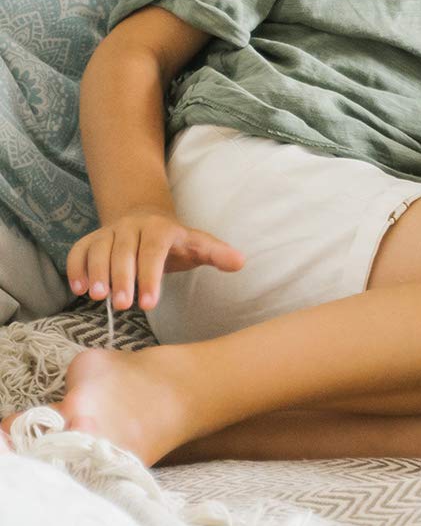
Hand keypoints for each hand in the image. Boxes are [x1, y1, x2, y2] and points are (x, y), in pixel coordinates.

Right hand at [67, 211, 244, 312]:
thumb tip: (241, 262)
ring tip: (98, 297)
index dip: (151, 275)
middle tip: (123, 305)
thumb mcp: (197, 245)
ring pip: (98, 249)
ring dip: (97, 273)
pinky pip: (77, 251)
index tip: (150, 304)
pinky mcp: (90, 240)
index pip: (154, 250)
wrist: (145, 220)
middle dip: (122, 278)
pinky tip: (78, 288)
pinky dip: (75, 268)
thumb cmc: (175, 242)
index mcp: (160, 229)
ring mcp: (109, 232)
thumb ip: (217, 253)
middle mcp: (132, 227)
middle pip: (124, 250)